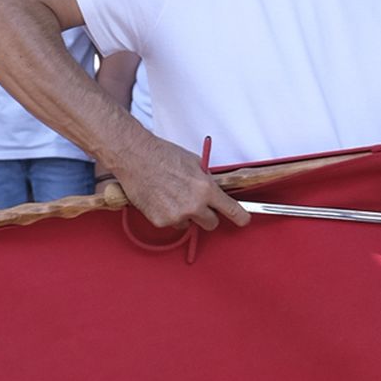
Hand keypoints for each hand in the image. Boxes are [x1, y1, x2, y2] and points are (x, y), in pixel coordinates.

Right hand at [114, 128, 250, 233]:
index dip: (241, 217)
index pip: (231, 210)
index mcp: (206, 189)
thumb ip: (206, 180)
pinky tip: (161, 200)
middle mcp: (194, 205)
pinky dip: (168, 215)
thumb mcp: (195, 163)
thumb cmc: (163, 156)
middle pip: (212, 223)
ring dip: (186, 215)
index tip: (244, 220)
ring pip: (189, 224)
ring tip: (172, 196)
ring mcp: (177, 215)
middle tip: (197, 205)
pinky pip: (172, 224)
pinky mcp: (161, 221)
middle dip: (207, 216)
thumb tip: (213, 190)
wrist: (136, 158)